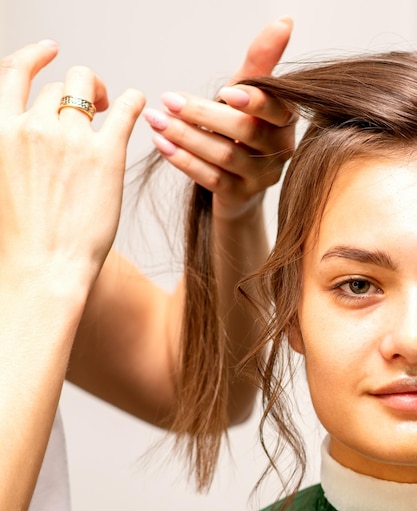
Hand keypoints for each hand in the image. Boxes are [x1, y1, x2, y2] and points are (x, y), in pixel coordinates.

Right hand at [0, 41, 144, 296]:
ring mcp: (71, 138)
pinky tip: (139, 104)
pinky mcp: (107, 155)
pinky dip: (134, 101)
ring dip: (101, 93)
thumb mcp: (4, 182)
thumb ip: (15, 150)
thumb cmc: (23, 240)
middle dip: (78, 88)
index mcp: (2, 132)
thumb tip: (33, 137)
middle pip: (60, 84)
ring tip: (111, 109)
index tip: (51, 51)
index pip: (16, 74)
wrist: (44, 270)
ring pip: (88, 88)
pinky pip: (126, 108)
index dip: (36, 57)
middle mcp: (34, 126)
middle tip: (94, 103)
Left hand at [143, 18, 295, 219]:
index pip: (275, 109)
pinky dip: (185, 162)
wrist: (237, 185)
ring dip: (187, 137)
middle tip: (169, 100)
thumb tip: (284, 21)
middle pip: (245, 131)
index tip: (226, 90)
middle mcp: (280, 151)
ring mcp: (261, 178)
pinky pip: (211, 179)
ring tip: (157, 121)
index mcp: (286, 121)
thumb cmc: (239, 132)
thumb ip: (260, 64)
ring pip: (225, 156)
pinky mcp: (240, 197)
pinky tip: (162, 146)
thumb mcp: (247, 96)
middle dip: (204, 114)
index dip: (255, 101)